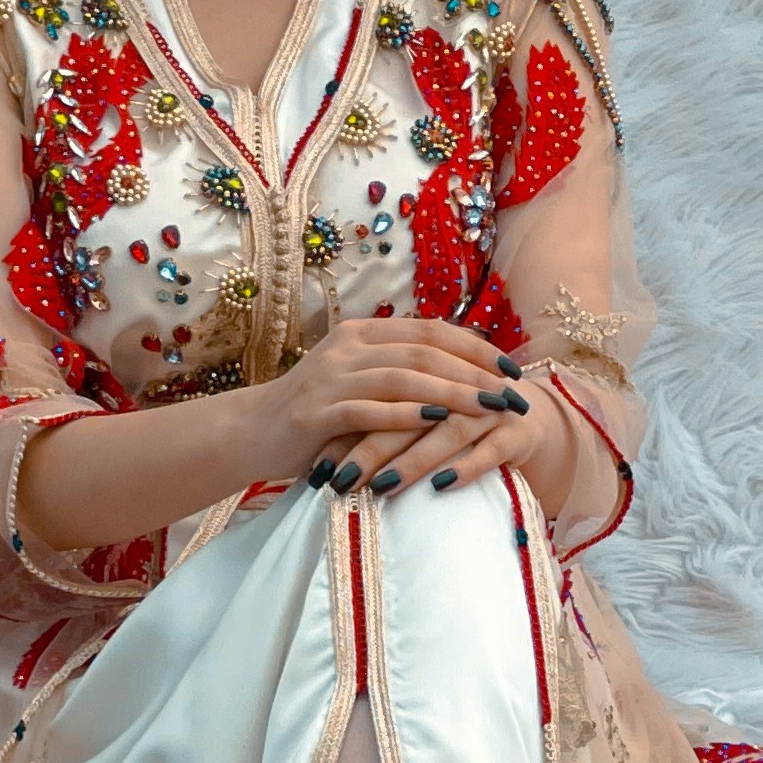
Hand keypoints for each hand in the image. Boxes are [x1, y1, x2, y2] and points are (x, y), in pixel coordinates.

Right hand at [252, 315, 550, 497]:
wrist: (250, 432)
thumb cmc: (315, 413)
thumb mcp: (358, 381)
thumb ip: (399, 370)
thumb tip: (460, 373)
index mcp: (362, 333)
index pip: (431, 330)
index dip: (476, 347)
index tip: (512, 368)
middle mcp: (348, 348)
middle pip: (424, 352)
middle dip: (474, 373)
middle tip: (512, 395)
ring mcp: (330, 378)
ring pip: (403, 378)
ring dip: (451, 393)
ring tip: (489, 409)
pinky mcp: (316, 413)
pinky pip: (368, 410)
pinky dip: (405, 417)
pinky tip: (437, 425)